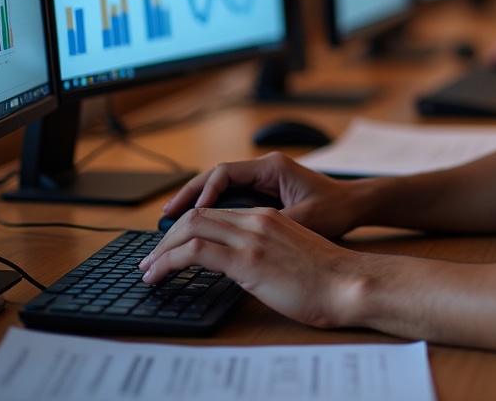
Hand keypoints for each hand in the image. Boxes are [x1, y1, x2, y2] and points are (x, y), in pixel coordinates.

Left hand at [139, 206, 358, 327]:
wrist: (346, 283)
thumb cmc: (326, 278)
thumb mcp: (291, 255)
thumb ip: (266, 252)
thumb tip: (243, 269)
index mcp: (268, 217)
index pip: (216, 211)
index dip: (187, 226)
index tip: (171, 246)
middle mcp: (257, 220)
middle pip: (198, 214)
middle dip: (167, 236)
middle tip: (151, 259)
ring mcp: (252, 238)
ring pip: (192, 227)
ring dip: (162, 249)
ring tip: (148, 270)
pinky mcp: (248, 260)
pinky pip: (195, 251)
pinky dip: (168, 261)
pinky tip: (158, 275)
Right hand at [160, 151, 364, 239]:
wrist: (357, 206)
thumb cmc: (336, 208)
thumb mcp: (305, 217)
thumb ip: (273, 223)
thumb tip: (239, 235)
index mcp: (271, 168)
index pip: (224, 173)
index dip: (202, 193)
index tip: (188, 214)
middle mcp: (264, 170)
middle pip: (215, 177)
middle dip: (189, 195)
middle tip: (165, 216)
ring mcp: (264, 181)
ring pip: (221, 188)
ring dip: (198, 203)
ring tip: (173, 223)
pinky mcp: (266, 194)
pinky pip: (231, 198)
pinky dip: (213, 210)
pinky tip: (200, 228)